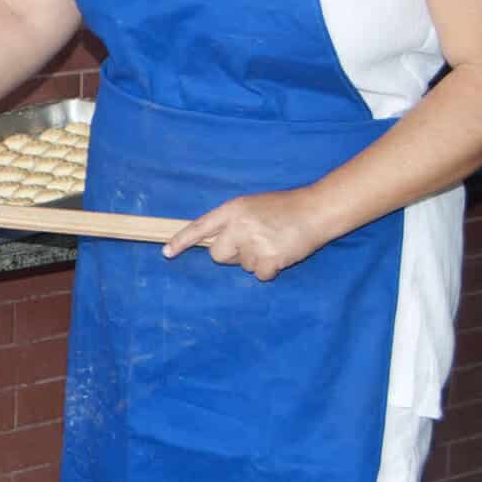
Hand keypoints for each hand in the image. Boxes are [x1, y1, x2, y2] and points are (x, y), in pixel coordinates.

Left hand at [161, 189, 326, 281]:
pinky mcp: (269, 260)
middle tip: (252, 243)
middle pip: (217, 255)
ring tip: (273, 243)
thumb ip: (232, 221)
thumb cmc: (283, 207)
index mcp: (232, 210)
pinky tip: (281, 254)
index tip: (167, 253)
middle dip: (230, 255)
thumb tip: (216, 240)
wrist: (315, 211)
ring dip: (255, 260)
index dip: (181, 241)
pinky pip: (260, 275)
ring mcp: (253, 245)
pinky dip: (270, 270)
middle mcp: (238, 227)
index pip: (199, 227)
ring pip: (242, 266)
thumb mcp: (251, 205)